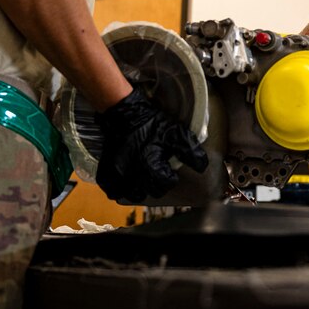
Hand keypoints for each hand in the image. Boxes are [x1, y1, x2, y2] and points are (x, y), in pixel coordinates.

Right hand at [94, 88, 207, 202]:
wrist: (125, 113)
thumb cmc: (151, 123)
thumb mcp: (176, 133)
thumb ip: (190, 151)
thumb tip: (202, 167)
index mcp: (149, 163)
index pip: (165, 184)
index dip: (171, 178)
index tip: (169, 170)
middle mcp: (132, 172)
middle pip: (149, 191)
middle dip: (156, 184)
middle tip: (157, 172)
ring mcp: (117, 173)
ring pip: (130, 195)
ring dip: (138, 190)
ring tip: (143, 178)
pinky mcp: (106, 170)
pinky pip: (111, 190)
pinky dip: (119, 189)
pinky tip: (127, 180)